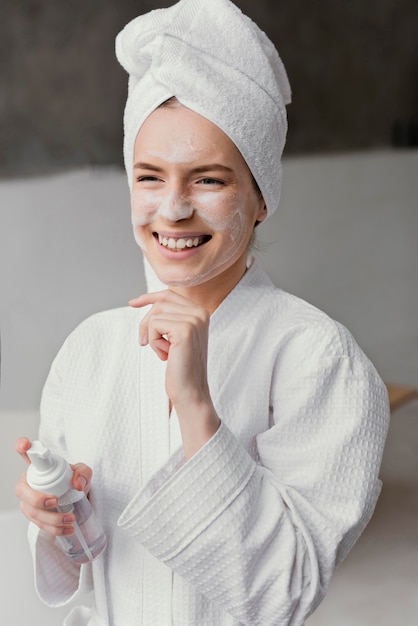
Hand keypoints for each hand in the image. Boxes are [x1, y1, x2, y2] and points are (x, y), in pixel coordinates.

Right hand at [15, 438, 91, 536]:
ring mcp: (28, 500)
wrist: (76, 496)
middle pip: (22, 490)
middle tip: (55, 502)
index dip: (23, 447)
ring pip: (31, 511)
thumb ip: (83, 473)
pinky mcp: (33, 515)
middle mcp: (29, 481)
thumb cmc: (73, 479)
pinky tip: (67, 530)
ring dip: (50, 518)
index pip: (26, 453)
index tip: (25, 445)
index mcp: (38, 466)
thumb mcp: (83, 472)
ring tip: (70, 519)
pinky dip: (54, 529)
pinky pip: (39, 524)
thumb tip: (77, 484)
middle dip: (36, 499)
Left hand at [130, 290, 219, 456]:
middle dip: (146, 323)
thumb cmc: (181, 367)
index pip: (170, 295)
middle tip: (146, 343)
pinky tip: (165, 355)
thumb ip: (170, 318)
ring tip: (164, 352)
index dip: (149, 297)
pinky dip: (153, 342)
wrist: (190, 391)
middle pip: (160, 303)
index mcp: (201, 313)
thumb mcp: (176, 338)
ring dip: (152, 336)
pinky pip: (154, 325)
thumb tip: (149, 301)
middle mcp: (200, 313)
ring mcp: (194, 320)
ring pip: (155, 315)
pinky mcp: (184, 329)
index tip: (132, 303)